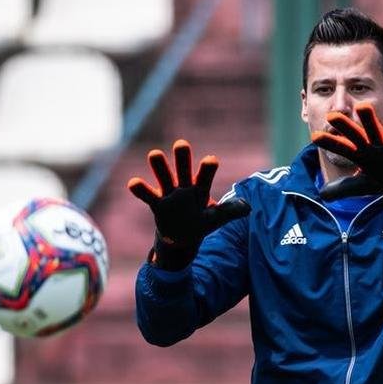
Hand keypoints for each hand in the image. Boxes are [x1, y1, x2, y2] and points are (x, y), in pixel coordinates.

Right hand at [127, 139, 249, 269]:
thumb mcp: (217, 219)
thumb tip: (249, 207)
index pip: (205, 176)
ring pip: (164, 177)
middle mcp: (185, 188)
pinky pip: (148, 195)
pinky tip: (133, 182)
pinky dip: (141, 189)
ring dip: (160, 167)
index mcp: (200, 189)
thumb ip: (231, 211)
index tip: (211, 160)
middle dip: (183, 158)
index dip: (207, 169)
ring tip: (155, 154)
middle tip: (182, 144)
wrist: (181, 239)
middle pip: (184, 170)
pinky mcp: (157, 205)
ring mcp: (170, 195)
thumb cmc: (200, 224)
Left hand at [311, 102, 382, 213]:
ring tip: (361, 106)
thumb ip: (342, 188)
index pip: (342, 147)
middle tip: (331, 115)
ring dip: (369, 119)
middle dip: (344, 126)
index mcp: (360, 154)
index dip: (329, 142)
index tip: (314, 137)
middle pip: (355, 134)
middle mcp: (370, 147)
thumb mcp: (360, 185)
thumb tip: (322, 194)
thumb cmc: (382, 179)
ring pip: (375, 131)